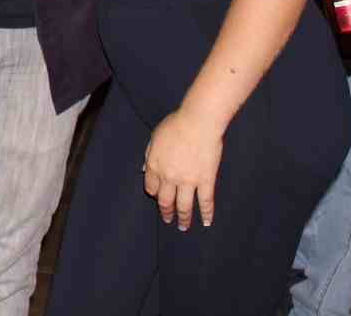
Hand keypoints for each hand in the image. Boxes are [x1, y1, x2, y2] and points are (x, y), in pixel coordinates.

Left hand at [143, 108, 223, 229]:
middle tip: (168, 219)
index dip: (153, 193)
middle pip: (165, 200)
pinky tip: (206, 222)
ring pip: (184, 205)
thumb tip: (143, 169)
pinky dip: (206, 213)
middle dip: (166, 211)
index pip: (151, 187)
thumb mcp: (155, 138)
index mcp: (154, 166)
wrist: (197, 123)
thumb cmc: (175, 125)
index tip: (157, 197)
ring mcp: (188, 181)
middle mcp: (169, 177)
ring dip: (183, 218)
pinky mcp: (206, 181)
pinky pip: (206, 201)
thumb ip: (148, 155)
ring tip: (183, 227)